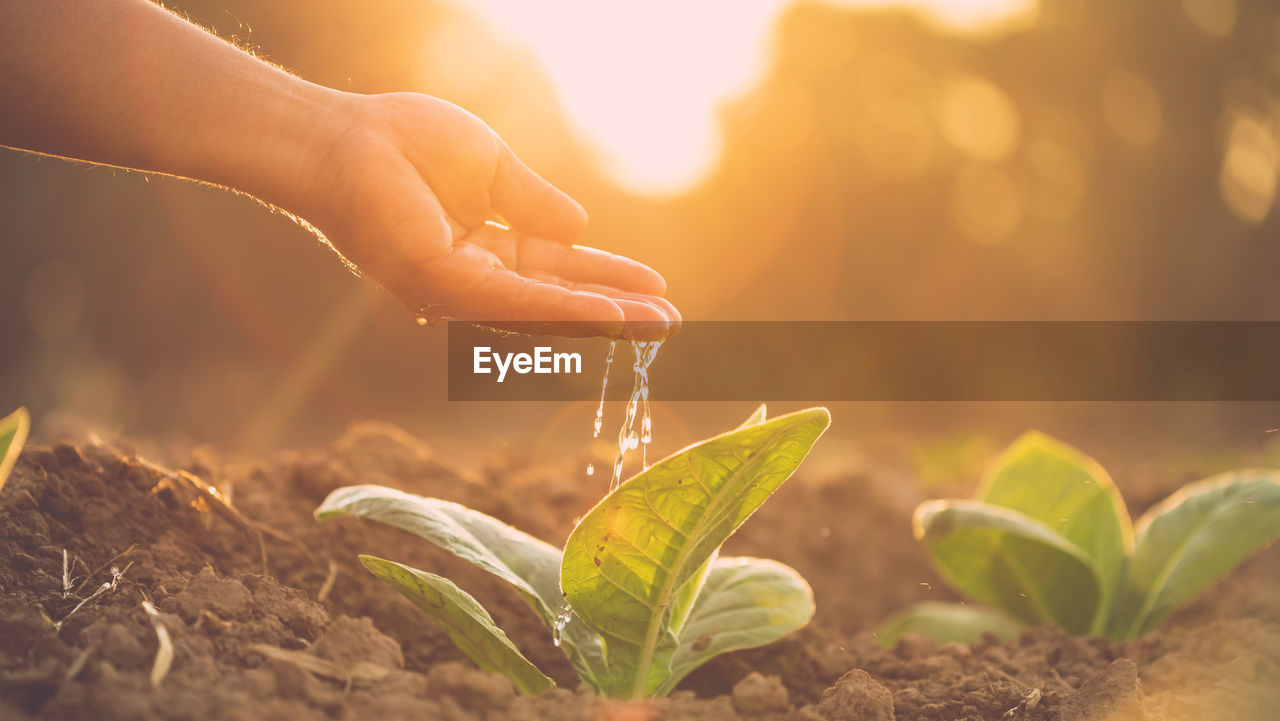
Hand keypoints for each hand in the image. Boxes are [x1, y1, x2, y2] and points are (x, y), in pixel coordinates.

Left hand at [293, 92, 678, 338]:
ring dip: (606, 319)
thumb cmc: (406, 141)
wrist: (347, 137)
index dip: (608, 277)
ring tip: (659, 325)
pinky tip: (611, 315)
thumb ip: (535, 202)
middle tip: (671, 325)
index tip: (656, 288)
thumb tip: (582, 229)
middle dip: (617, 312)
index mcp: (486, 247)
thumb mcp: (492, 166)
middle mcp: (474, 277)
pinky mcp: (442, 283)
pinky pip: (516, 300)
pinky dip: (565, 311)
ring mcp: (458, 286)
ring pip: (545, 310)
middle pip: (559, 300)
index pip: (559, 270)